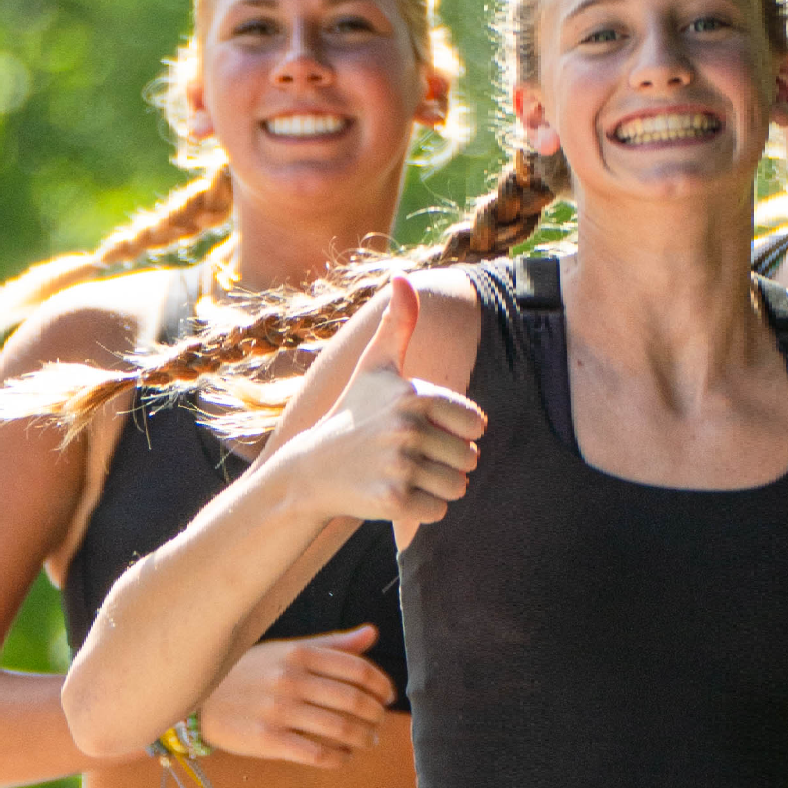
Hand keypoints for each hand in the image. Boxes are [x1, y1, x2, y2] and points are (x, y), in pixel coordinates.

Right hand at [196, 624, 395, 766]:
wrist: (201, 700)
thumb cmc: (251, 673)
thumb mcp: (287, 651)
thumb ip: (332, 645)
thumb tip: (372, 634)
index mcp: (299, 654)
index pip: (357, 669)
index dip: (381, 685)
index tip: (388, 697)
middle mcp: (291, 680)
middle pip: (354, 700)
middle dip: (375, 716)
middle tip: (379, 723)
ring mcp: (278, 711)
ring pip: (339, 730)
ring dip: (362, 739)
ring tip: (367, 741)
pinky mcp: (267, 740)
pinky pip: (316, 754)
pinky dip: (338, 758)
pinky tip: (343, 757)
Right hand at [277, 276, 483, 541]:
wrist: (311, 469)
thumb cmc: (352, 413)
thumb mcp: (374, 366)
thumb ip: (398, 324)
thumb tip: (402, 277)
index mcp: (415, 394)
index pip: (476, 425)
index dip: (456, 432)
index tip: (425, 430)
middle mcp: (407, 428)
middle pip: (470, 459)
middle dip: (447, 463)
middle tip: (411, 457)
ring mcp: (399, 466)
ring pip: (457, 487)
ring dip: (437, 487)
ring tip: (404, 474)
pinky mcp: (393, 501)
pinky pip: (438, 511)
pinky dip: (422, 509)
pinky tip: (394, 494)